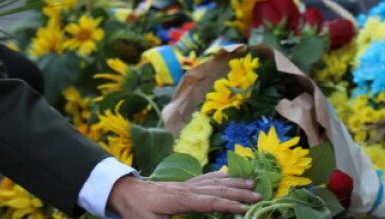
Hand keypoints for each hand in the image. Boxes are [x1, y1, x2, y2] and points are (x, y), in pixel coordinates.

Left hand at [108, 171, 262, 217]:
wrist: (125, 192)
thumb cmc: (136, 210)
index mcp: (180, 199)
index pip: (209, 202)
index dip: (227, 205)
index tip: (245, 209)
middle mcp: (186, 189)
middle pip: (217, 189)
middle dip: (238, 193)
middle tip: (258, 195)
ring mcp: (185, 184)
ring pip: (214, 181)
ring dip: (233, 183)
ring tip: (251, 183)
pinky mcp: (183, 184)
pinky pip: (205, 178)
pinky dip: (219, 176)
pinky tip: (228, 174)